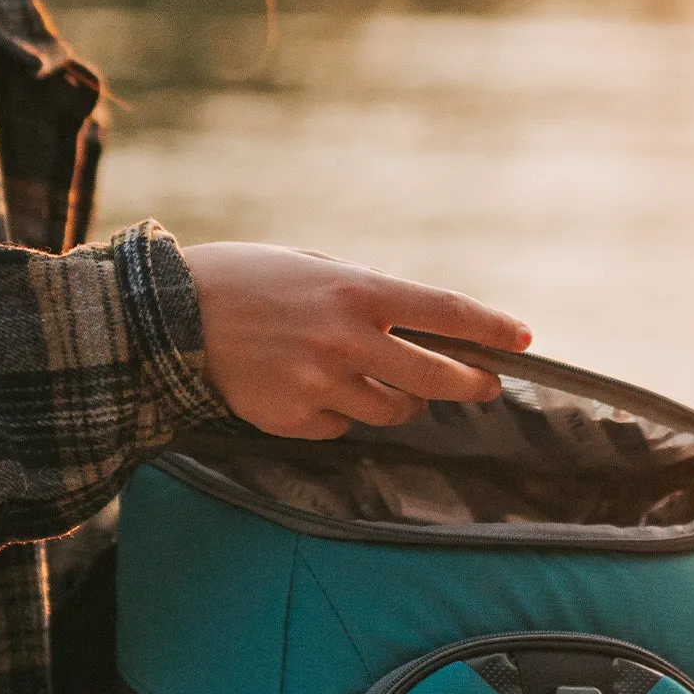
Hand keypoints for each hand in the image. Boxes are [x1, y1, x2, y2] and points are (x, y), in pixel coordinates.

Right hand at [184, 243, 531, 439]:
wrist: (169, 316)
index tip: (524, 339)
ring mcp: (321, 383)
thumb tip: (418, 327)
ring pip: (391, 410)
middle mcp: (346, 339)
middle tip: (484, 385)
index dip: (491, 328)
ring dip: (396, 400)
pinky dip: (336, 414)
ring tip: (370, 379)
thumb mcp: (313, 266)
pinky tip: (306, 389)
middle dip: (469, 383)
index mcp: (356, 290)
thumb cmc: (244, 280)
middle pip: (435, 377)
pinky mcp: (294, 416)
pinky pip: (340, 427)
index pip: (446, 312)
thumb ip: (365, 296)